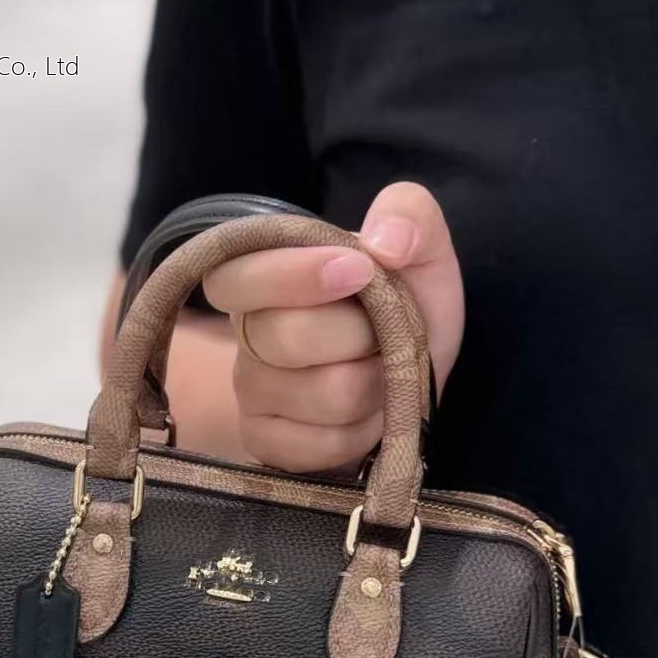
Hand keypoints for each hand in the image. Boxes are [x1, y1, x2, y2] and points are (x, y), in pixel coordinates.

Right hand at [202, 183, 464, 472]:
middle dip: (362, 335)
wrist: (407, 380)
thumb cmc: (405, 308)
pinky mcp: (266, 443)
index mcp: (264, 274)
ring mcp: (250, 393)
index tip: (359, 270)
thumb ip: (408, 214)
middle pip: (290, 337)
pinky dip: (365, 430)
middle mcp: (245, 333)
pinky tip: (367, 415)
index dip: (293, 276)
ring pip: (324, 394)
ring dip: (375, 385)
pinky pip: (323, 443)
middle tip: (383, 333)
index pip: (237, 276)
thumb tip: (386, 241)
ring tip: (380, 373)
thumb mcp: (421, 251)